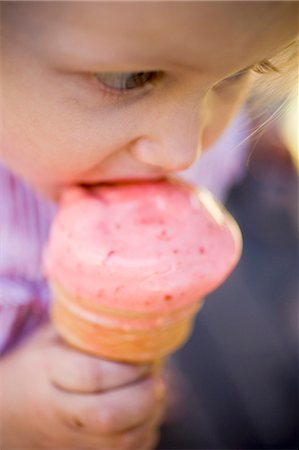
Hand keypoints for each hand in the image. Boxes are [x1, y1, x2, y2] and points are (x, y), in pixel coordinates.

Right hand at [0, 323, 164, 449]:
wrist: (9, 412)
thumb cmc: (40, 364)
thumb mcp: (51, 335)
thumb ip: (85, 323)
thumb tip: (132, 301)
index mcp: (47, 370)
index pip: (90, 375)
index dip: (124, 369)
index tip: (145, 359)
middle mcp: (56, 410)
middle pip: (105, 416)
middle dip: (142, 398)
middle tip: (157, 380)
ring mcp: (68, 440)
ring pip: (119, 443)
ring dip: (149, 418)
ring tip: (155, 395)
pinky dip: (144, 436)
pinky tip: (145, 414)